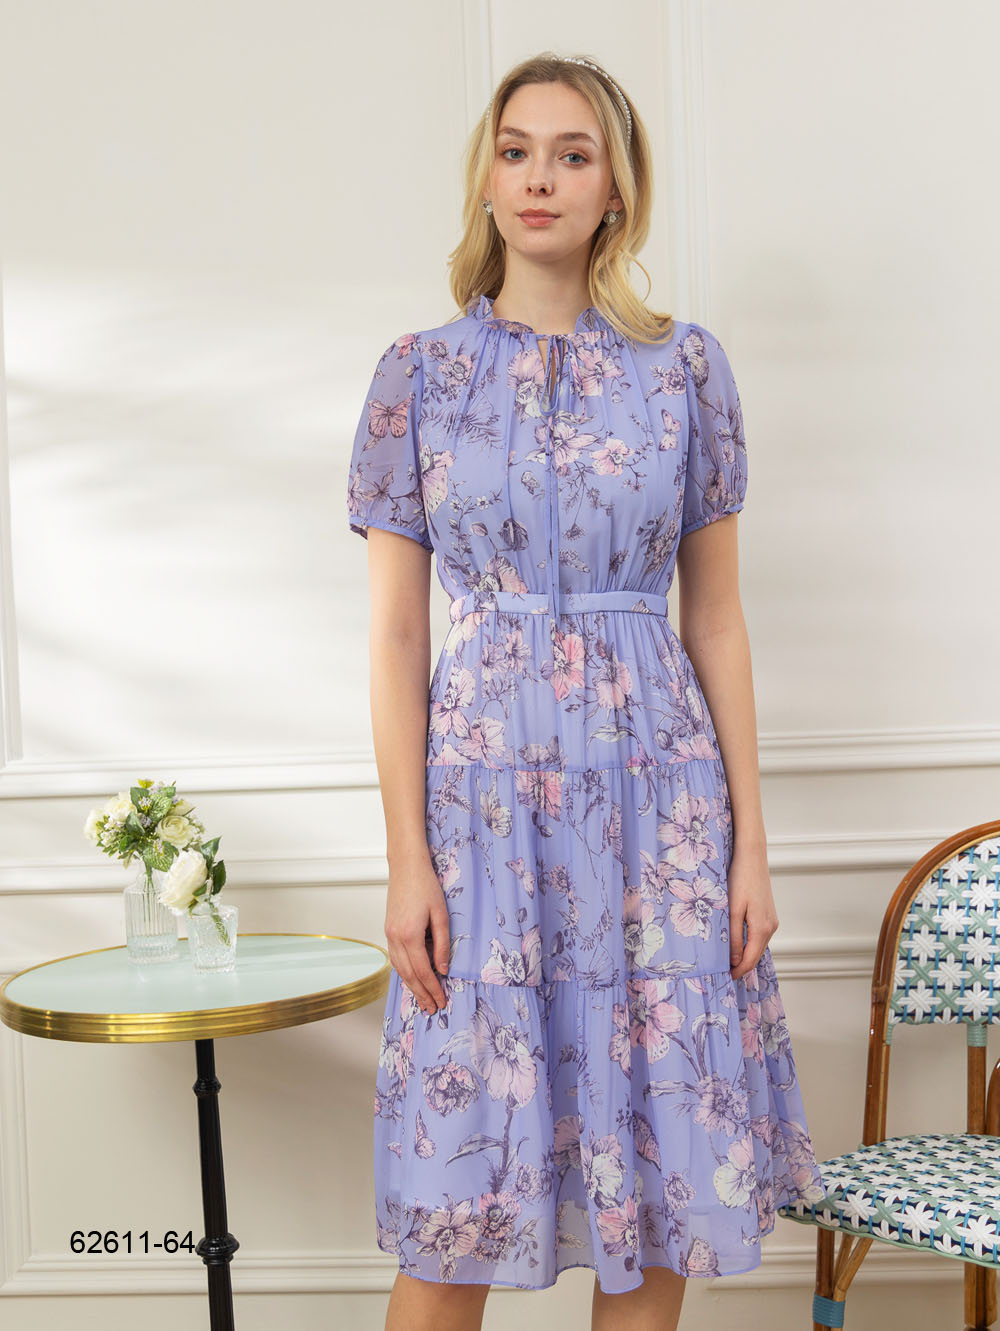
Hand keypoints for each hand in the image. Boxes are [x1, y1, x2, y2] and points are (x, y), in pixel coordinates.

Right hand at [384, 856, 450, 1012]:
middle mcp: (395, 938)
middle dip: (421, 994)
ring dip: (411, 987)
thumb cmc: (426, 886)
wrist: (406, 867)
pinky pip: (395, 959)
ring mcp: (389, 935)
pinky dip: (404, 973)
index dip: (433, 989)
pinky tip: (411, 979)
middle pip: (409, 975)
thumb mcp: (441, 915)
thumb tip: (443, 969)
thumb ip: (442, 944)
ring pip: (399, 969)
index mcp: (410, 935)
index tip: (442, 1001)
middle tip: (433, 1009)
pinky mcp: (388, 930)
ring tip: (422, 1000)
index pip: (423, 971)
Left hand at [727, 841, 778, 980]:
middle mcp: (771, 927)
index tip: (723, 978)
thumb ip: (734, 937)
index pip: (750, 960)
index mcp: (762, 928)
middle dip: (740, 965)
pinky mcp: (768, 914)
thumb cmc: (740, 879)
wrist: (751, 856)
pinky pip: (758, 935)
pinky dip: (748, 943)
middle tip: (721, 971)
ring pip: (757, 945)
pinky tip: (735, 941)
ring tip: (725, 959)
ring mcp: (771, 920)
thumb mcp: (732, 910)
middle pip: (755, 955)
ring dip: (744, 954)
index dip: (737, 972)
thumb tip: (735, 961)